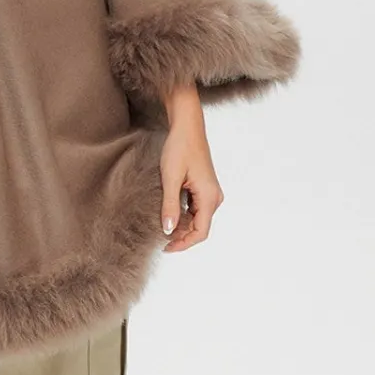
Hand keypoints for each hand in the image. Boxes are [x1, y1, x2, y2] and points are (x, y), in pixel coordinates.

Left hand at [158, 85, 222, 252]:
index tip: (166, 247)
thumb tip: (168, 231)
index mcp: (209, 197)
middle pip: (200, 227)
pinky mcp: (204, 188)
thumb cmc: (180, 148)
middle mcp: (214, 197)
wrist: (187, 127)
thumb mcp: (170, 178)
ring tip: (162, 228)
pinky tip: (169, 214)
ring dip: (182, 226)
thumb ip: (170, 206)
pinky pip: (196, 209)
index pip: (201, 232)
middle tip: (160, 240)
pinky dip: (183, 215)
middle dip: (182, 236)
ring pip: (197, 219)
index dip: (184, 244)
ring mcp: (210, 192)